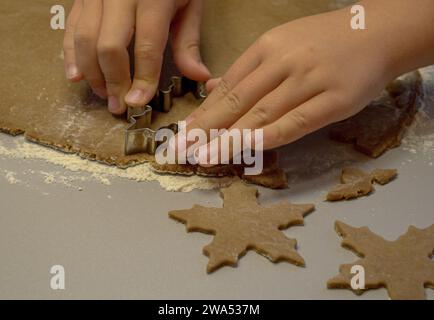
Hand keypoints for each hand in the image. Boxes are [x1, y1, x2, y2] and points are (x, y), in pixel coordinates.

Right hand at [63, 0, 210, 113]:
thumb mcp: (189, 5)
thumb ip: (189, 42)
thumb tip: (198, 76)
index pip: (146, 47)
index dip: (142, 79)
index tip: (139, 103)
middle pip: (109, 46)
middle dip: (113, 81)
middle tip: (118, 105)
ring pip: (85, 39)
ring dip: (92, 73)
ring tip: (103, 94)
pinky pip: (72, 27)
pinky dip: (71, 54)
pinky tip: (76, 76)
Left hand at [184, 6, 396, 163]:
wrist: (377, 32)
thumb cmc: (325, 42)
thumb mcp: (282, 43)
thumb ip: (247, 69)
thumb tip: (212, 88)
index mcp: (267, 47)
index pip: (228, 86)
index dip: (204, 113)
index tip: (184, 133)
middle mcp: (284, 62)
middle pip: (238, 101)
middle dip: (206, 129)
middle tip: (182, 150)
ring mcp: (309, 80)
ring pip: (262, 113)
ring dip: (230, 138)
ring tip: (206, 156)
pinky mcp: (334, 100)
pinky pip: (296, 122)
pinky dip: (269, 137)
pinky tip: (248, 150)